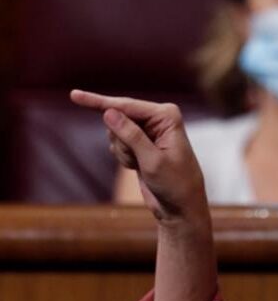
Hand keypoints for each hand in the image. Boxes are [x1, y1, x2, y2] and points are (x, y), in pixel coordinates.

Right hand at [70, 90, 208, 224]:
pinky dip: (123, 157)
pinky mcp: (140, 141)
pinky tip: (138, 167)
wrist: (181, 206)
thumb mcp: (152, 161)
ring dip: (122, 152)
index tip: (74, 95)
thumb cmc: (175, 184)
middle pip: (118, 117)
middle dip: (120, 141)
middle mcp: (158, 118)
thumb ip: (131, 135)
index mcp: (167, 116)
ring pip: (115, 132)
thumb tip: (109, 112)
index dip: (99, 102)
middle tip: (136, 161)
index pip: (127, 105)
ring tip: (140, 165)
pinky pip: (117, 143)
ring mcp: (148, 129)